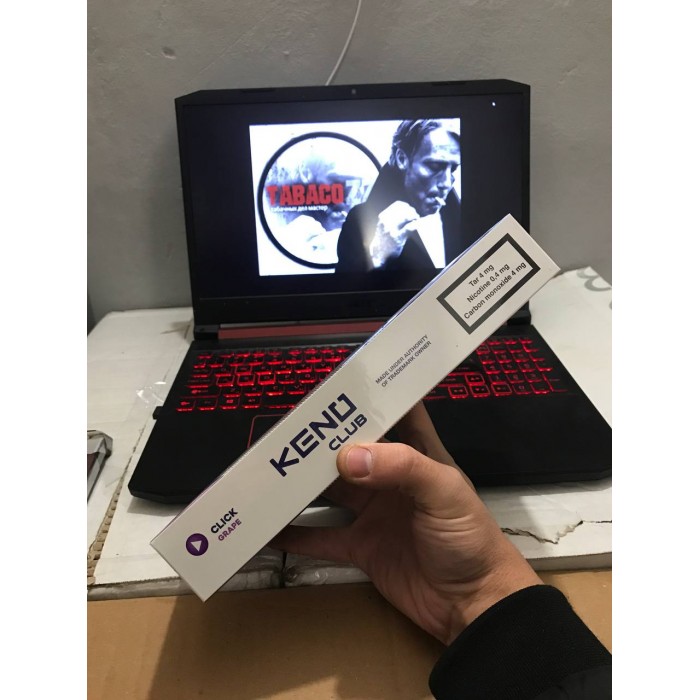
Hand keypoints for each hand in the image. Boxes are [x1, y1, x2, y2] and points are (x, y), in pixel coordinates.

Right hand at [271, 403, 541, 644]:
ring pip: (330, 491)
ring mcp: (374, 513)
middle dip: (322, 441)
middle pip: (351, 450)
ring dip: (302, 484)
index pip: (395, 411)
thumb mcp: (444, 493)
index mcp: (418, 454)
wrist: (473, 605)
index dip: (371, 395)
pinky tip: (271, 528)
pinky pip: (322, 538)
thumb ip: (402, 468)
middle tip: (285, 430)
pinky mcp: (362, 548)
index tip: (338, 382)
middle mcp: (392, 478)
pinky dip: (297, 536)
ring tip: (270, 472)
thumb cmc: (470, 540)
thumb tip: (348, 457)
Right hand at [368, 201, 419, 267]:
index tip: (410, 209)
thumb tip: (407, 208)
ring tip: (416, 220)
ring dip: (414, 216)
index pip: (398, 205)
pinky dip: (415, 225)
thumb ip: (392, 216)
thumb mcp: (384, 224)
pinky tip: (417, 225)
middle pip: (403, 210)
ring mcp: (391, 229)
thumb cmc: (384, 237)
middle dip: (412, 211)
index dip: (406, 206)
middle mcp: (386, 221)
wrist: (379, 252)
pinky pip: (409, 227)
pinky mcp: (397, 237)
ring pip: (406, 217)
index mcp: (383, 216)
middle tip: (416, 215)